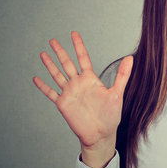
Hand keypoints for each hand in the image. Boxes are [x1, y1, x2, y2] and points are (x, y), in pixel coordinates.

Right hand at [33, 31, 132, 167]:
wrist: (101, 134)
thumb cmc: (111, 115)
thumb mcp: (117, 93)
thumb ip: (122, 75)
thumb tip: (130, 58)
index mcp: (90, 79)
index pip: (83, 58)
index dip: (78, 46)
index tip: (74, 34)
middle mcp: (78, 84)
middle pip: (67, 64)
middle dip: (60, 52)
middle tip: (53, 40)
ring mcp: (70, 93)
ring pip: (57, 75)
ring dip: (50, 65)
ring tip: (43, 54)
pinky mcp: (63, 104)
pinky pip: (50, 93)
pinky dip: (43, 86)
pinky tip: (35, 78)